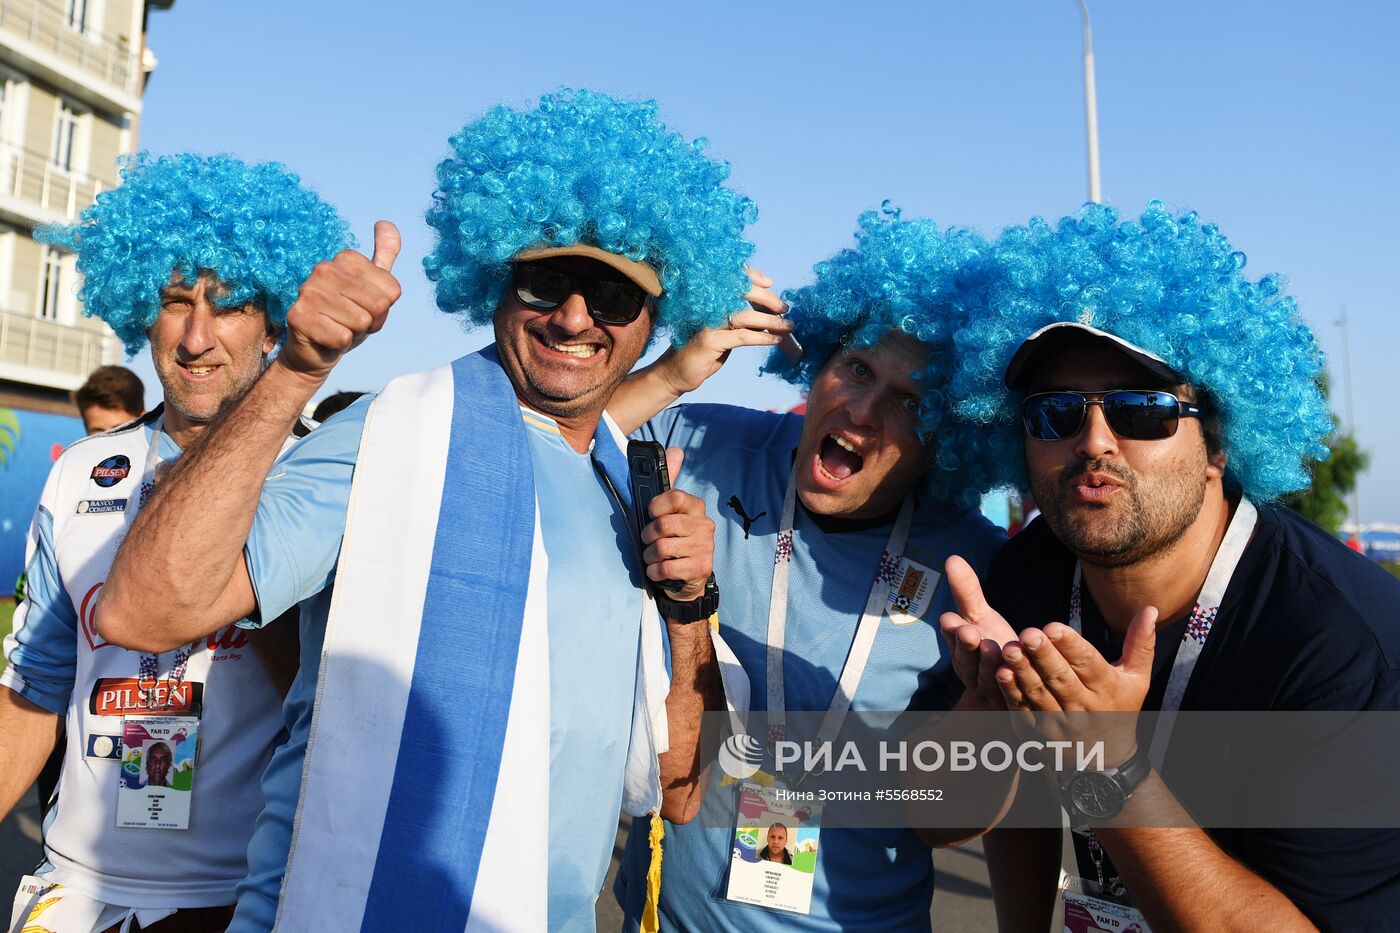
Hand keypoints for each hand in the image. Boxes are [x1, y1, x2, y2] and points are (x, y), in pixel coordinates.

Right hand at [278, 221, 401, 383]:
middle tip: (351, 322)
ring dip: (354, 333)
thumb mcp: (371, 286)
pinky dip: (339, 344)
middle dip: (371, 322)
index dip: (383, 309)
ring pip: (361, 321)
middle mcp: (324, 269)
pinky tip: (326, 338)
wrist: (315, 349)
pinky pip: (343, 337)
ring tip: (338, 327)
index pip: (392, 291)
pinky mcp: (298, 316)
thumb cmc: (346, 317)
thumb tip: (386, 223)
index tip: (363, 308)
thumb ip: (383, 256)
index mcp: (346, 259)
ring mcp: (308, 290)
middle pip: (378, 305)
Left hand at [640, 448, 715, 603]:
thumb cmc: (673, 539)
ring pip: (662, 547)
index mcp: (696, 507)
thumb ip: (669, 481)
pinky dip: (655, 571)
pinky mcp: (701, 567)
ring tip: (653, 557)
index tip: (650, 513)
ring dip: (649, 555)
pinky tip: (658, 570)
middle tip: (648, 541)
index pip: (676, 497)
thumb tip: (676, 451)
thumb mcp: (669, 511)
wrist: (686, 578)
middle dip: (647, 536)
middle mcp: (704, 525)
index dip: (657, 506)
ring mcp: (705, 547)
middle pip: (663, 525)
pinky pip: (666, 567)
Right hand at [651, 268, 794, 395]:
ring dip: (771, 321)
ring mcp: (707, 322)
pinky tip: (775, 340)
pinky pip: (743, 336)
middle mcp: (707, 307)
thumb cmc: (701, 354)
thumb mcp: (723, 334)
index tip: (770, 283)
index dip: (751, 277)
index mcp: (708, 301)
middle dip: (767, 299)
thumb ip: (740, 323)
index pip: (731, 280)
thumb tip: (766, 316)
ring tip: (788, 326)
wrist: (675, 373)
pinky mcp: (709, 340)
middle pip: (741, 292)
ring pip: (745, 316)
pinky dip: (762, 337)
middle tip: (784, 308)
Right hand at [938, 556, 1019, 711]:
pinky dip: (1015, 686)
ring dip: (991, 665)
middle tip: (970, 632)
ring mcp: (992, 693)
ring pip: (989, 680)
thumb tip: (952, 558)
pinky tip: (1020, 672)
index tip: (950, 619)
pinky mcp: (1012, 708)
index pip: (954, 642)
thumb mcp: (981, 618)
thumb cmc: (994, 648)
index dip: (952, 632)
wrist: (1009, 693)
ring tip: (996, 647)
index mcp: (962, 652)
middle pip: (967, 663)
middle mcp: (973, 674)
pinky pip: (1013, 698)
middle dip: (968, 648)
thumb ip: (968, 592)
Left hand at [997, 610, 1156, 766]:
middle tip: (1027, 633)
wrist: (1105, 761)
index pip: (1088, 664)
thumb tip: (1150, 608)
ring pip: (1040, 695)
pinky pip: (1024, 713)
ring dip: (1023, 672)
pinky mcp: (1039, 735)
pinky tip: (1000, 673)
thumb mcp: (1136, 678)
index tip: (1052, 626)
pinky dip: (1011, 694)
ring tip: (1009, 649)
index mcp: (1107, 689)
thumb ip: (1140, 643)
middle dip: (1043, 656)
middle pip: (1061, 679)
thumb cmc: (1121, 708)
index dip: (1070, 646)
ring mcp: (1061, 724)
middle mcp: (1085, 708)